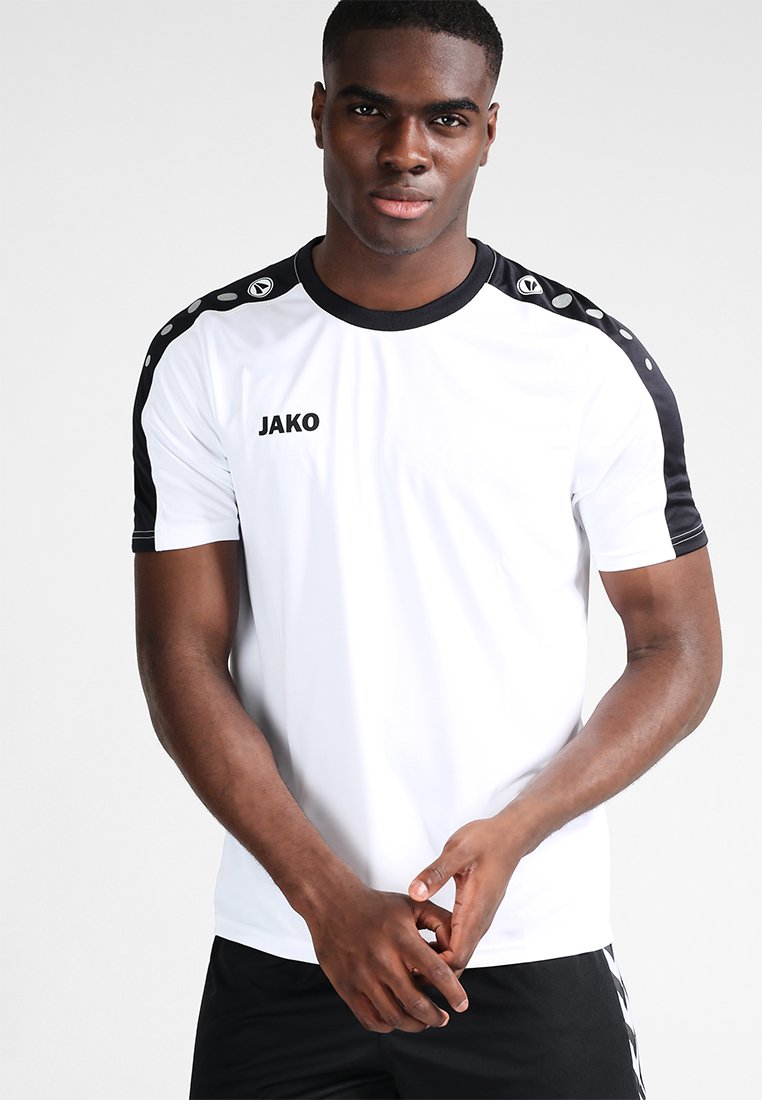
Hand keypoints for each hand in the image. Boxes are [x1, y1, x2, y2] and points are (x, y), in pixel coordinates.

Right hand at [306, 882, 470, 1032]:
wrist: (333, 904)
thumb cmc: (375, 906)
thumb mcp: (412, 904)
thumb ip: (440, 922)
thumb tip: (458, 948)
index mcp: (400, 937)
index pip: (435, 972)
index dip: (453, 992)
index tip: (461, 1004)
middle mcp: (381, 959)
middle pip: (416, 1002)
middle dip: (435, 1016)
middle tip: (442, 1017)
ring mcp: (362, 976)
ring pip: (394, 1016)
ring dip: (415, 1025)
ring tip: (424, 1022)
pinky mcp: (347, 987)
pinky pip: (371, 1019)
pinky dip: (388, 1026)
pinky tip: (397, 1018)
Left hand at [407, 817, 519, 978]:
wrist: (509, 836)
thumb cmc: (486, 841)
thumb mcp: (457, 851)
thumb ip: (435, 873)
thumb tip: (415, 892)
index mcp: (474, 911)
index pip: (457, 956)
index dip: (435, 966)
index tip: (410, 962)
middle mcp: (479, 921)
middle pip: (458, 962)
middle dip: (433, 968)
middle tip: (403, 963)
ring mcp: (479, 919)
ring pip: (459, 951)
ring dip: (436, 957)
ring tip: (408, 951)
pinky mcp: (475, 914)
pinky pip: (460, 939)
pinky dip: (442, 944)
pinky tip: (422, 934)